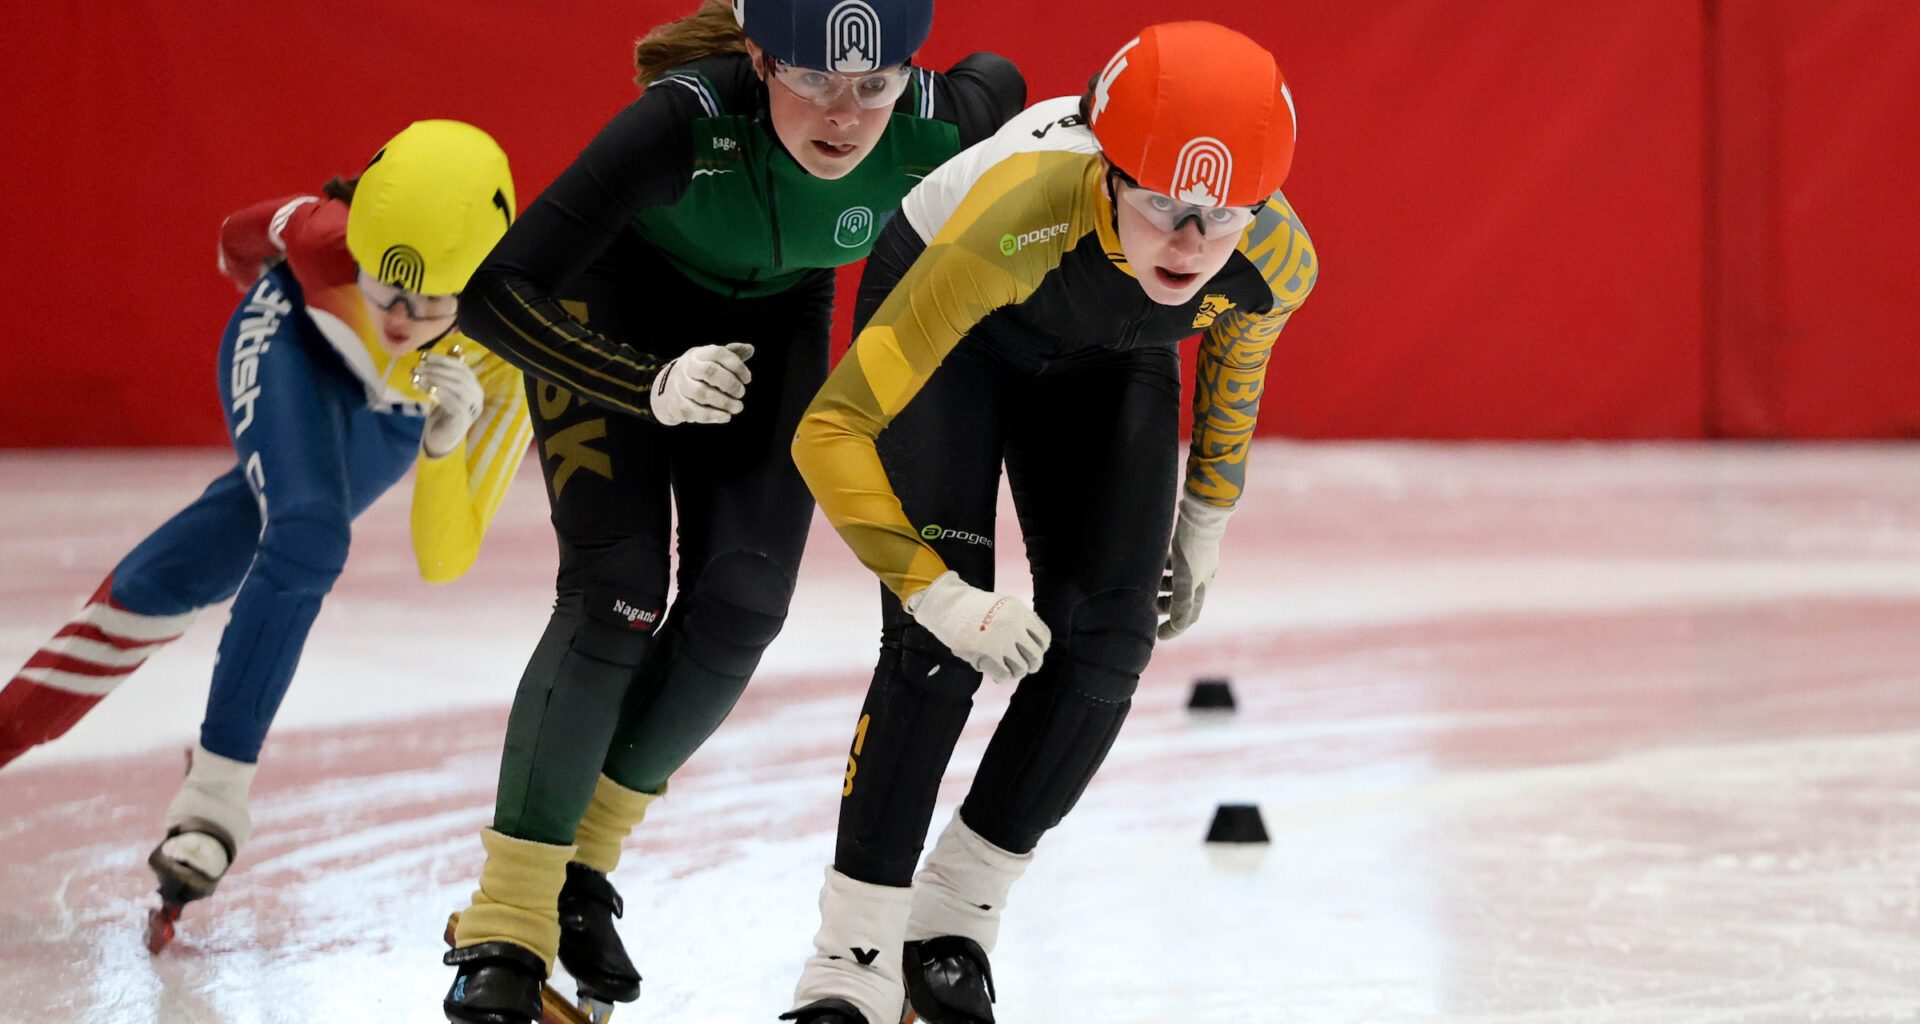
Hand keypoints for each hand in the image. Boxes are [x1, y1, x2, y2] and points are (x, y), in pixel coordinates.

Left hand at [415, 352, 484, 457]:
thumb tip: (437, 354)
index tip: (424, 356)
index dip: (442, 360)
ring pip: (458, 387)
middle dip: (436, 369)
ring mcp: (473, 408)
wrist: (444, 437)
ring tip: (418, 377)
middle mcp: (477, 395)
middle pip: (459, 376)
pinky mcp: (465, 419)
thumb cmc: (444, 411)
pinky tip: (428, 390)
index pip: (461, 367)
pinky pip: (455, 403)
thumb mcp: (444, 390)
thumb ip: (444, 374)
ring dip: (436, 379)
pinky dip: (441, 394)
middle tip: (418, 367)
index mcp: (473, 385)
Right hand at [650, 343, 754, 424]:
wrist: (666, 390)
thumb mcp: (711, 360)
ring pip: (703, 393)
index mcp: (698, 354)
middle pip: (710, 372)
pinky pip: (696, 411)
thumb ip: (732, 354)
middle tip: (741, 393)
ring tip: (738, 407)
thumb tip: (750, 348)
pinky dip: (714, 415)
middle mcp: (687, 368)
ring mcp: (680, 386)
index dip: (736, 366)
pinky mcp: (678, 405)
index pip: (718, 353)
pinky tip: (726, 417)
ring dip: (725, 402)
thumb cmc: (698, 374)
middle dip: (730, 384)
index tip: (748, 379)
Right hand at [906, 571, 1050, 683]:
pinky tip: (999, 676)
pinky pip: (1005, 674)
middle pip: (1035, 655)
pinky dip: (1004, 678)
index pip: (1043, 636)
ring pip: (1021, 667)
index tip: (1035, 651)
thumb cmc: (972, 606)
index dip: (1041, 648)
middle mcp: (1014, 626)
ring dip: (1017, 672)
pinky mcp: (988, 653)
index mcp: (1019, 612)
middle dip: (1033, 665)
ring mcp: (1002, 640)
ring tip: (1010, 671)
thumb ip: (1016, 619)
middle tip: (1027, 667)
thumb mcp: (1001, 604)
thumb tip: (1029, 640)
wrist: (948, 606)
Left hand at [1157, 494, 1232, 639]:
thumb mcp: (1186, 576)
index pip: (1190, 615)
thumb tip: (1179, 627)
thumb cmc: (1193, 546)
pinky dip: (1161, 569)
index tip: (1158, 636)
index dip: (1174, 628)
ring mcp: (1194, 561)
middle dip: (1164, 607)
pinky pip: (1171, 564)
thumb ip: (1182, 602)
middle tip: (1145, 610)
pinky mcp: (1186, 546)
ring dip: (1161, 588)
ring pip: (1175, 582)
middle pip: (1181, 599)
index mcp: (1202, 586)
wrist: (1201, 512)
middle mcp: (1200, 576)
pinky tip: (1150, 565)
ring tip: (1145, 587)